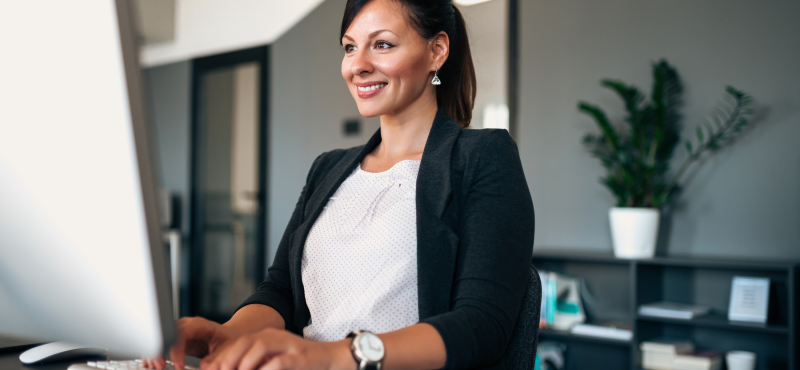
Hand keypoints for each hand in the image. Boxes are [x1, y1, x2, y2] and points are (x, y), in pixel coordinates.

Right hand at [143, 317, 242, 369]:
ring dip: (155, 352)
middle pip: (166, 333)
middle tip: (159, 366)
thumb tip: (204, 367)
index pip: (182, 333)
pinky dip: (156, 354)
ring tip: (154, 366)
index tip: (178, 365)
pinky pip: (162, 345)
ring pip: (161, 338)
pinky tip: (153, 364)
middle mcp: (186, 325)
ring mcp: (179, 332)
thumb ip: (215, 358)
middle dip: (160, 350)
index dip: (177, 349)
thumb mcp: (226, 349)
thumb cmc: (229, 340)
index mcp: (199, 325)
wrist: (230, 336)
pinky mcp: (176, 341)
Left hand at [199, 328, 353, 369]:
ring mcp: (289, 345)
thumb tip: (233, 368)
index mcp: (269, 336)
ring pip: (261, 345)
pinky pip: (280, 361)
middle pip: (247, 340)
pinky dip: (267, 368)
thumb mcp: (276, 361)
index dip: (223, 355)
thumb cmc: (302, 363)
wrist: (333, 359)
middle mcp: (277, 336)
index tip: (213, 369)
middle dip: (229, 357)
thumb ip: (256, 364)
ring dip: (245, 361)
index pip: (240, 341)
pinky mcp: (301, 357)